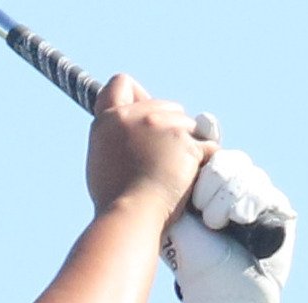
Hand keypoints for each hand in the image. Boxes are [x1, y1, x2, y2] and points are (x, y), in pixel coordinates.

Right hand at [86, 74, 212, 219]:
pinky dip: (204, 160)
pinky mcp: (187, 142)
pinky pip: (207, 146)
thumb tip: (132, 131)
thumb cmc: (114, 197)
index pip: (121, 83)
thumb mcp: (101, 158)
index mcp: (110, 119)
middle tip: (163, 156)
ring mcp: (164, 126)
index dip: (136, 94)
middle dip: (170, 124)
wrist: (130, 215)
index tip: (143, 109)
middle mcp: (137, 116)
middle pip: (165, 104)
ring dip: (187, 143)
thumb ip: (116, 136)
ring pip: (189, 123)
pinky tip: (192, 176)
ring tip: (173, 171)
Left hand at [160, 117, 294, 302]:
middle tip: (204, 216)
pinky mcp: (279, 209)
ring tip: (216, 225)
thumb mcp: (177, 215)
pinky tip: (241, 221)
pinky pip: (267, 191)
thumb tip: (186, 142)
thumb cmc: (193, 258)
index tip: (195, 192)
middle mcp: (236, 187)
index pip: (212, 153)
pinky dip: (250, 204)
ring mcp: (259, 196)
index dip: (205, 164)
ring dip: (228, 200)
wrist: (220, 290)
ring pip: (248, 174)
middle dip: (212, 185)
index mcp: (210, 185)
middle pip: (230, 160)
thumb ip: (178, 181)